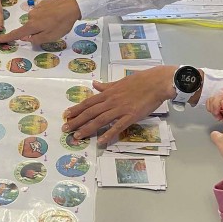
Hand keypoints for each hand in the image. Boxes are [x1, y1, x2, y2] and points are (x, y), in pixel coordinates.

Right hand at [0, 0, 79, 45]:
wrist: (72, 6)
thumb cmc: (61, 24)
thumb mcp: (50, 37)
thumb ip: (36, 39)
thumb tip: (26, 39)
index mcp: (32, 26)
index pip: (16, 34)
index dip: (7, 38)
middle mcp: (31, 16)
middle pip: (29, 27)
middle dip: (37, 31)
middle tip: (50, 31)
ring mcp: (36, 8)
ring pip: (36, 20)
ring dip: (43, 23)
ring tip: (55, 23)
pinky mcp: (42, 3)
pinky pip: (41, 13)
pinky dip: (46, 16)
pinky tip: (55, 15)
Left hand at [62, 65, 176, 145]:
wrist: (157, 82)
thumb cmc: (140, 80)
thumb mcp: (120, 81)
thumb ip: (106, 86)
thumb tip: (94, 84)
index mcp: (108, 93)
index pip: (88, 102)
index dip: (76, 109)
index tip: (66, 115)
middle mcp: (111, 101)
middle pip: (90, 112)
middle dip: (76, 121)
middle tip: (65, 129)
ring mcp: (120, 109)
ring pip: (100, 120)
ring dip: (88, 128)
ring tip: (77, 136)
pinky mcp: (131, 116)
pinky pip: (118, 126)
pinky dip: (109, 134)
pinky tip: (101, 141)